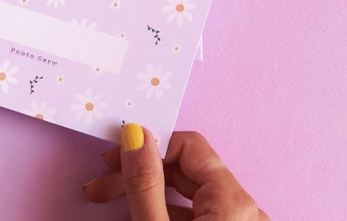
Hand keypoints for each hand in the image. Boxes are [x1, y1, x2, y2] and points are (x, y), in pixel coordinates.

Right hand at [83, 125, 268, 220]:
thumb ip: (146, 183)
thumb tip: (135, 133)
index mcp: (234, 201)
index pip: (187, 145)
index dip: (146, 148)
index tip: (111, 157)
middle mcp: (246, 210)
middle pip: (185, 171)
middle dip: (138, 174)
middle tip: (99, 186)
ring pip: (189, 198)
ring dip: (147, 196)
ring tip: (108, 203)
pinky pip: (199, 218)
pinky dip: (167, 214)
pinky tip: (138, 215)